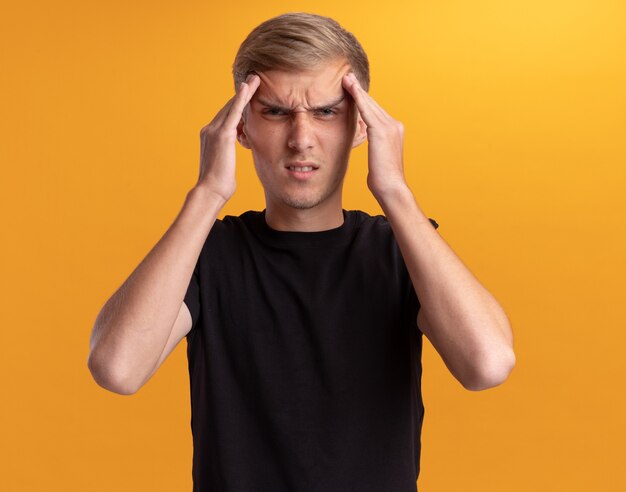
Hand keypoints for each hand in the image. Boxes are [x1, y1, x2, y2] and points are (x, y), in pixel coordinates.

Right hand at [196, 74, 259, 202]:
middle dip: (242, 93)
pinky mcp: (222, 135)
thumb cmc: (219, 184)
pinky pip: (234, 112)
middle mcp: (209, 129)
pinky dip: (241, 99)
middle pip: (229, 107)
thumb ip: (229, 152)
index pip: (227, 116)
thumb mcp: (225, 164)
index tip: (248, 92)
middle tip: (254, 77)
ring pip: (232, 106)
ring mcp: (214, 131)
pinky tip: (249, 87)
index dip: (238, 103)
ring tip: (256, 78)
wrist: (210, 191)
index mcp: (210, 136)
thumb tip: (238, 151)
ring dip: (245, 91)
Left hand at [341, 72, 408, 201]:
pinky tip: (350, 88)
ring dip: (357, 90)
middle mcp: (395, 125)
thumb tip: (366, 141)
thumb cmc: (383, 179)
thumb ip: (374, 145)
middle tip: (347, 76)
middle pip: (373, 104)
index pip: (376, 111)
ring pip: (370, 104)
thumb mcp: (377, 158)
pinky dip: (358, 98)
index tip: (352, 89)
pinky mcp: (382, 131)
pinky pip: (367, 111)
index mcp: (394, 130)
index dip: (363, 100)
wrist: (391, 188)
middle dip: (359, 90)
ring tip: (346, 78)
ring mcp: (390, 127)